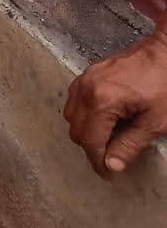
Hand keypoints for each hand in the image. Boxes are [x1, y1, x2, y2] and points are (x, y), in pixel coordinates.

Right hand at [64, 29, 166, 176]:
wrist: (165, 52)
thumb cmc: (164, 84)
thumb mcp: (154, 122)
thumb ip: (130, 145)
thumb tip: (111, 166)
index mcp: (102, 101)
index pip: (90, 141)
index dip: (98, 162)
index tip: (107, 175)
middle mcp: (86, 89)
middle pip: (76, 130)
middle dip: (91, 148)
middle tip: (110, 159)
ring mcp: (84, 78)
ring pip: (70, 115)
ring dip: (85, 131)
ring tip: (107, 139)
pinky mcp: (87, 73)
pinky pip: (75, 100)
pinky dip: (83, 114)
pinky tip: (103, 119)